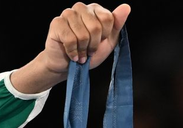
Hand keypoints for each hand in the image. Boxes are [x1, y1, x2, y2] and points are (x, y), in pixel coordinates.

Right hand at [10, 3, 130, 94]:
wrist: (67, 66)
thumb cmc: (87, 53)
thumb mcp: (108, 42)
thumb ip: (117, 24)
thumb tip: (126, 7)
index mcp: (95, 9)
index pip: (108, 18)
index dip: (105, 36)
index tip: (99, 42)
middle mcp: (81, 8)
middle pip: (95, 27)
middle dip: (93, 45)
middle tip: (88, 50)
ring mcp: (67, 14)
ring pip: (82, 34)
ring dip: (82, 50)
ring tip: (80, 53)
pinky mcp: (57, 23)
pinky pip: (70, 39)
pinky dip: (73, 52)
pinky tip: (72, 54)